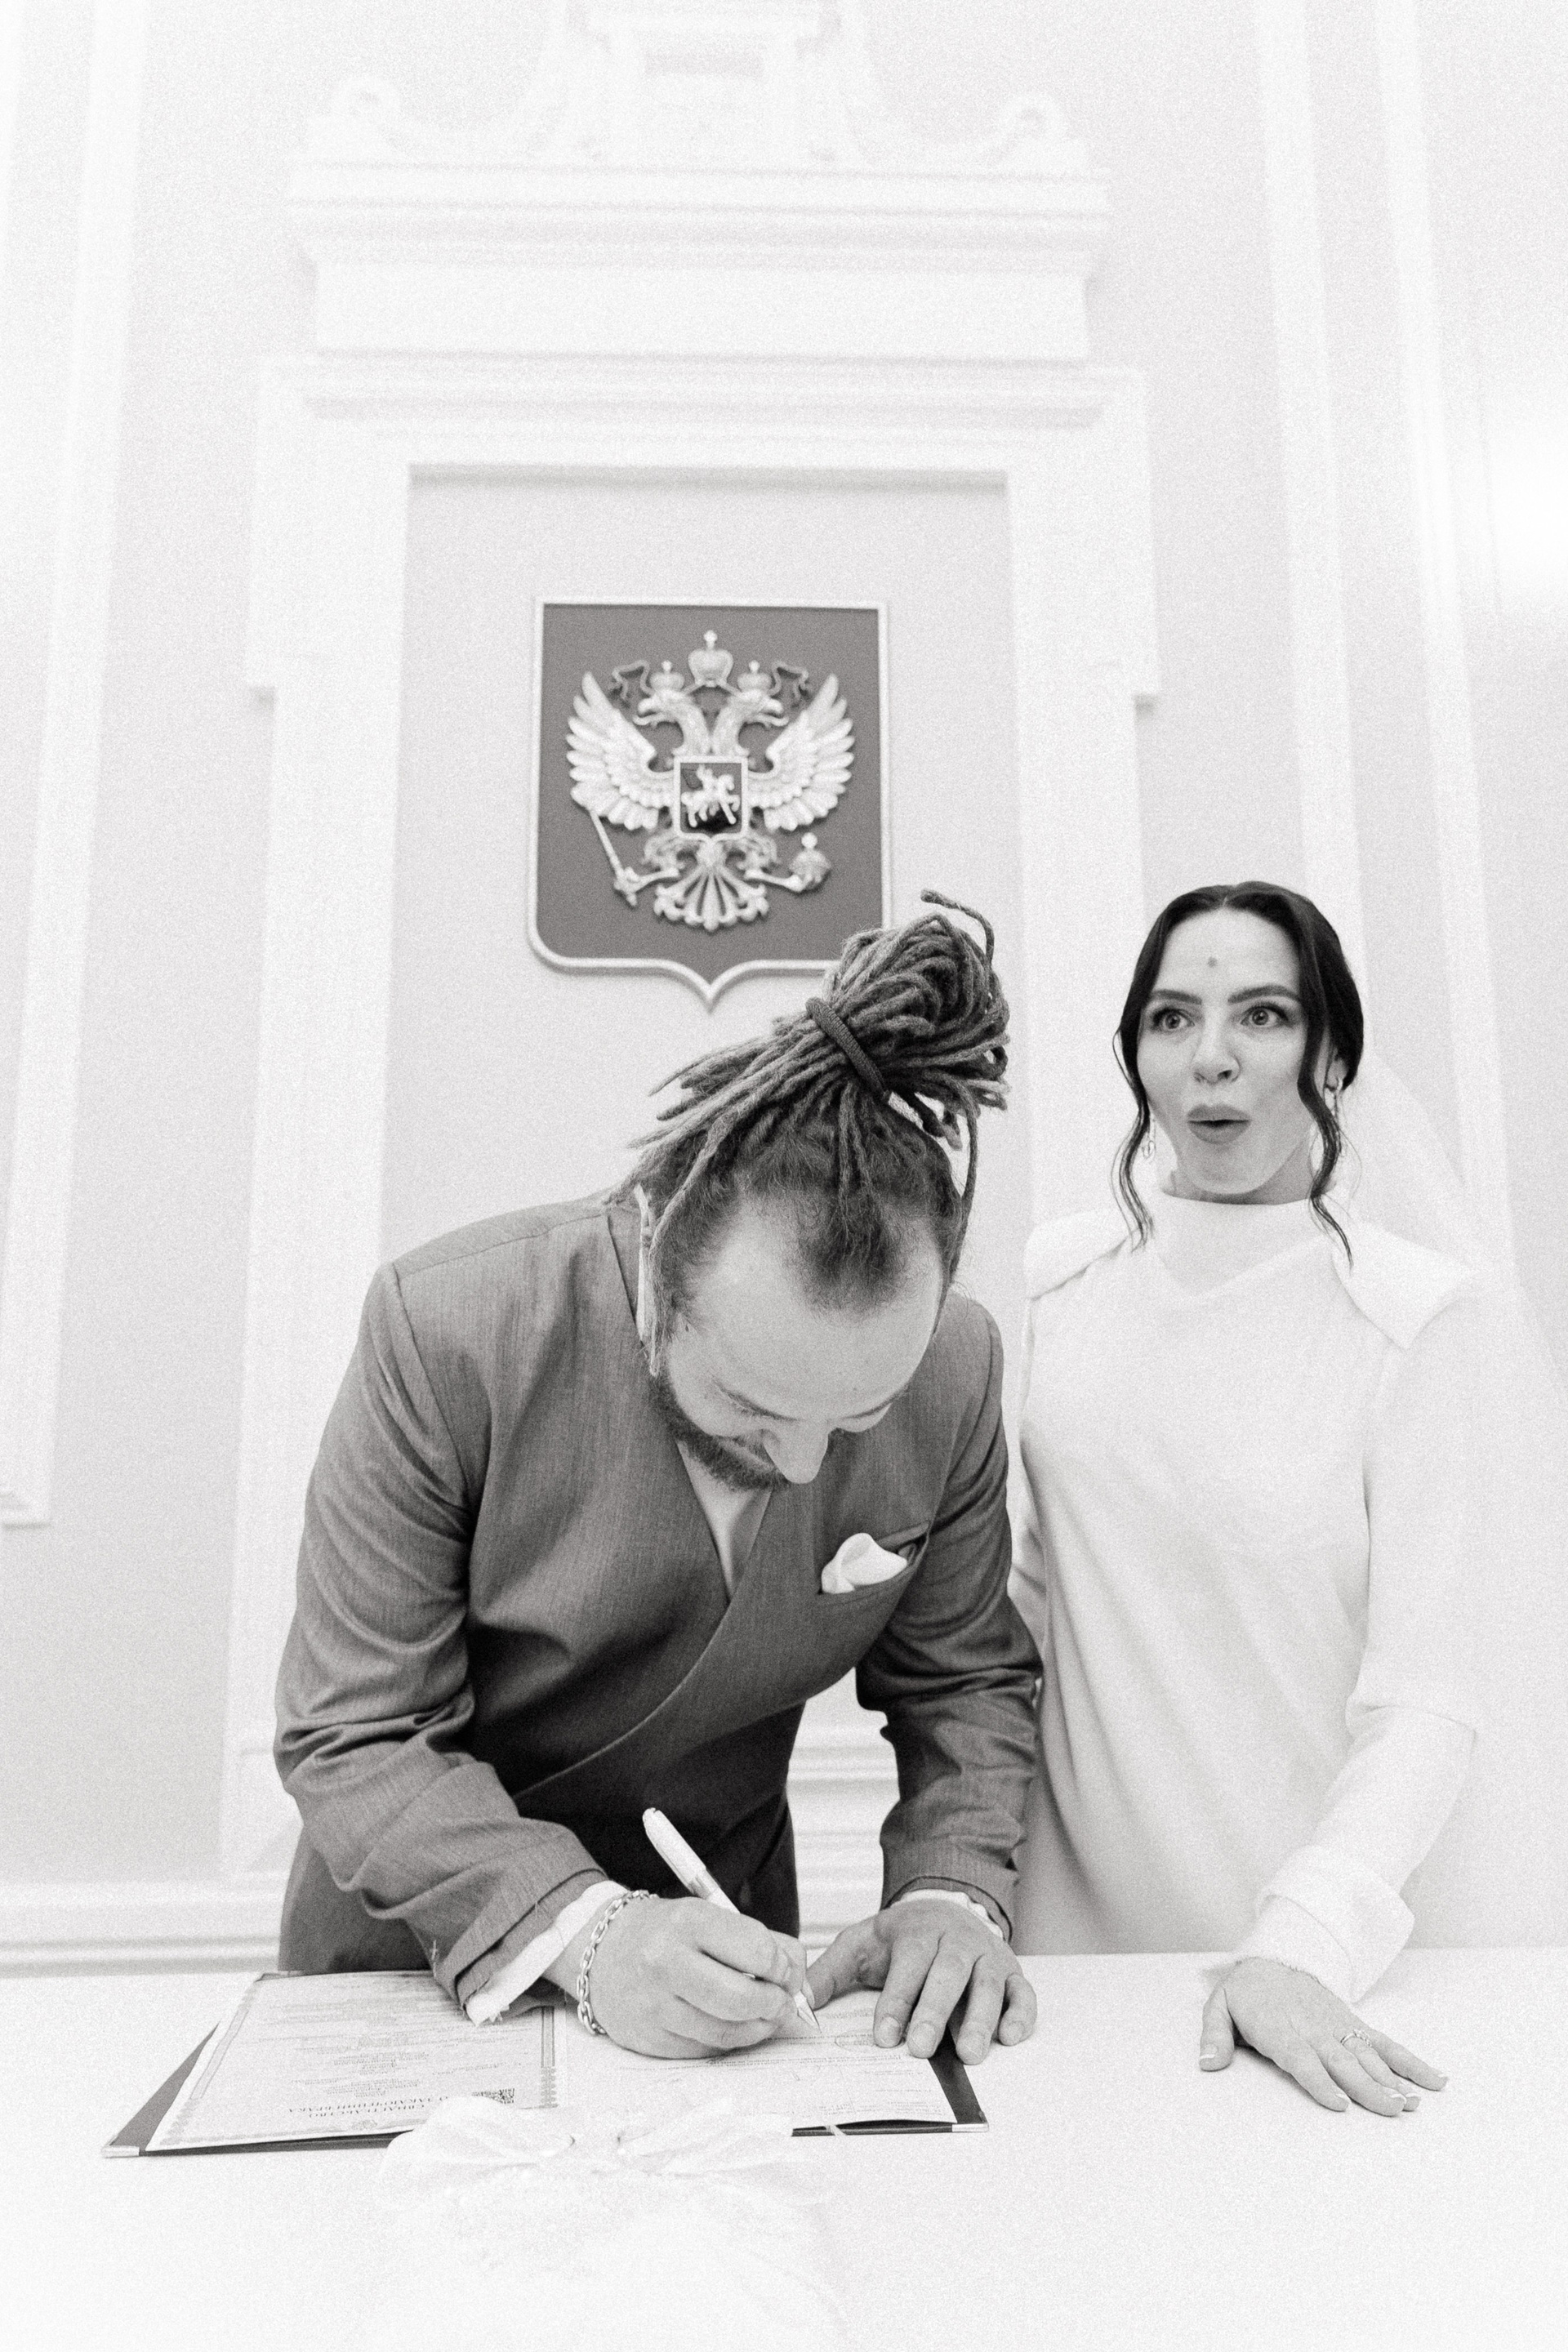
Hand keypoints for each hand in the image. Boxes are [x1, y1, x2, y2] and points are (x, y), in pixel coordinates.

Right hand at [551, 1896, 808, 2058]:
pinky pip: (704, 2050)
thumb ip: (762, 1942)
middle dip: (775, 2004)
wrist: (601, 1952)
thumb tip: (800, 1981)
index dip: (783, 1967)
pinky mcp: (648, 2038)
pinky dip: (728, 2041)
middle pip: (743, 1998)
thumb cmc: (665, 1933)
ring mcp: (654, 2004)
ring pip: (726, 2032)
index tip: (785, 1971)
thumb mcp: (709, 1916)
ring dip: (757, 2029)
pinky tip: (731, 2026)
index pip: (757, 1950)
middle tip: (780, 2001)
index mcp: (688, 1922)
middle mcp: (666, 1962)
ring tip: (762, 2016)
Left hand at [806, 1897, 1034, 2065]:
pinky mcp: (1011, 1973)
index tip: (884, 2036)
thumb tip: (800, 2001)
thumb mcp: (861, 1943)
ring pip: (988, 1985)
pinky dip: (1021, 2013)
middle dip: (935, 2012)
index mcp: (918, 1932)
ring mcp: (988, 1956)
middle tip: (921, 2049)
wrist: (945, 1908)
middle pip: (948, 1974)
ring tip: (969, 2053)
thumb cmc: (901, 1938)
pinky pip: (1023, 1992)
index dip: (896, 2001)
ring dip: (980, 2018)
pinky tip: (1010, 2036)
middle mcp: (957, 1941)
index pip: (908, 1965)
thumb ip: (830, 1971)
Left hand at [1200, 1958, 1446, 2115]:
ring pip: (1368, 2055)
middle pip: (1342, 2063)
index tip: (1339, 2104)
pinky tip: (1433, 2080)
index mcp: (1280, 2029)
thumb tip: (1207, 2064)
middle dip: (1368, 2087)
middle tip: (1392, 2110)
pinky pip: (1385, 2043)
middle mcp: (1314, 2030)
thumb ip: (1214, 2036)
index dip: (1319, 2081)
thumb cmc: (1246, 1992)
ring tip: (1412, 2103)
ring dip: (1392, 2079)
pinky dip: (1409, 2061)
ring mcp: (1339, 2027)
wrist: (1274, 1957)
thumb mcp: (1219, 2007)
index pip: (1302, 2059)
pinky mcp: (1354, 2024)